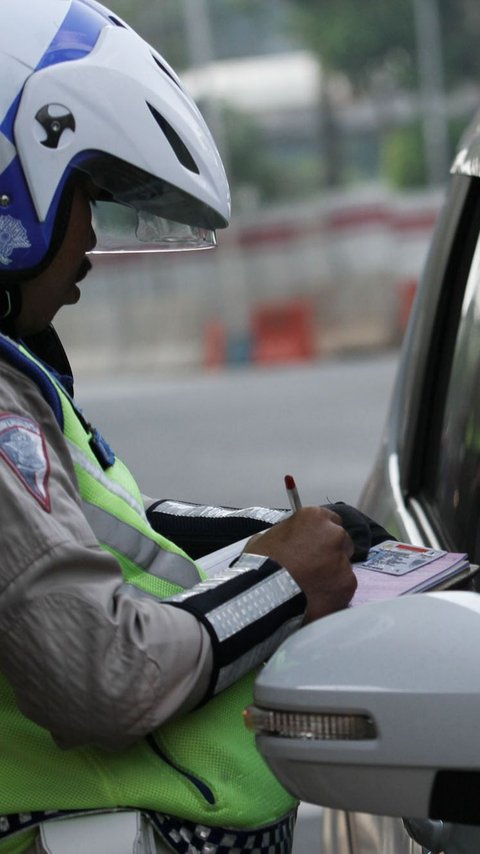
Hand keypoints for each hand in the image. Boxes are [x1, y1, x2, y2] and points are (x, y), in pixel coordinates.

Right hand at [244, 506, 356, 621]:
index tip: (313, 547)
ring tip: (313, 587)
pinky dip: (333, 593)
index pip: (330, 520)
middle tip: (314, 568)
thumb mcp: (269, 536)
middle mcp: (335, 534)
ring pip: (344, 566)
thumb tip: (290, 542)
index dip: (321, 535)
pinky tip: (317, 599)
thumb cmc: (261, 560)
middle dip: (331, 553)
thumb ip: (288, 534)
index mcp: (315, 517)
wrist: (266, 590)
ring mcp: (343, 560)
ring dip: (333, 574)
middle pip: (342, 542)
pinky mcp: (348, 584)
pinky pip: (343, 587)